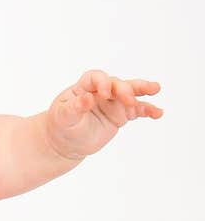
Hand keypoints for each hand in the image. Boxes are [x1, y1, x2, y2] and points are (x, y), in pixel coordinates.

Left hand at [44, 70, 162, 158]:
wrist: (67, 142)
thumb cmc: (61, 125)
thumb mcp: (63, 117)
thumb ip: (74, 107)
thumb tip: (86, 99)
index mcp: (84, 87)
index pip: (96, 78)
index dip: (102, 83)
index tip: (104, 94)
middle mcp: (101, 91)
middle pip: (116, 83)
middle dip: (124, 90)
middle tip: (129, 100)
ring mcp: (113, 102)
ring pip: (130, 92)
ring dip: (142, 90)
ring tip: (156, 89)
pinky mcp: (121, 114)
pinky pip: (137, 110)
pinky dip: (147, 110)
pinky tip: (158, 113)